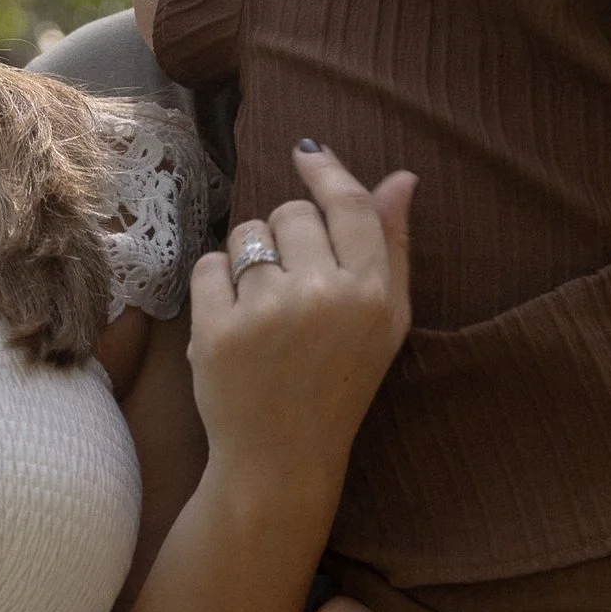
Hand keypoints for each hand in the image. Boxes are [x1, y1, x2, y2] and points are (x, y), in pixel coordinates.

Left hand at [187, 146, 414, 506]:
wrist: (281, 457)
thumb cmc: (339, 384)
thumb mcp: (386, 323)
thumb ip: (393, 248)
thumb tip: (402, 177)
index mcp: (373, 295)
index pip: (349, 204)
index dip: (326, 172)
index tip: (307, 154)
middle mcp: (324, 297)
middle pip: (292, 213)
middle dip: (287, 235)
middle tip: (292, 286)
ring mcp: (268, 313)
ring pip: (247, 233)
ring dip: (250, 258)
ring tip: (264, 307)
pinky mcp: (217, 330)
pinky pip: (209, 265)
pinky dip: (216, 287)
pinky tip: (234, 323)